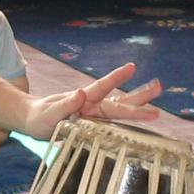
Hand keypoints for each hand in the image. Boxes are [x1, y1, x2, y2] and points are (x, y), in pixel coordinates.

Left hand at [22, 63, 161, 139]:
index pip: (102, 88)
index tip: (131, 67)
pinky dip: (129, 122)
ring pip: (121, 110)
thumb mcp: (49, 113)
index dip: (116, 78)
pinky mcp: (95, 125)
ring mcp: (95, 115)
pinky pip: (115, 124)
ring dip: (139, 106)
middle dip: (139, 95)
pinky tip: (143, 120)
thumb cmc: (40, 117)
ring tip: (158, 102)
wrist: (34, 121)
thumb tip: (80, 92)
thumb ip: (64, 105)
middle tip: (159, 87)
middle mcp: (93, 106)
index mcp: (83, 101)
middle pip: (119, 100)